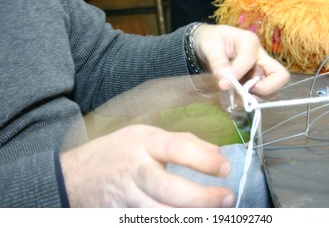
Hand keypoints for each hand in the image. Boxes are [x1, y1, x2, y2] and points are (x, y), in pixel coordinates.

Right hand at [60, 124, 233, 206]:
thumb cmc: (117, 151)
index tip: (225, 168)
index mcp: (142, 142)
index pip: (177, 148)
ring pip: (161, 213)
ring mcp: (125, 196)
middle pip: (170, 189)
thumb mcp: (145, 135)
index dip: (204, 160)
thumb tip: (216, 153)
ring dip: (191, 217)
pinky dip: (171, 222)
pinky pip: (148, 222)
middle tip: (227, 198)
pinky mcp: (119, 216)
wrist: (75, 176)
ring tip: (215, 215)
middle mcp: (134, 169)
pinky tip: (190, 219)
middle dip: (203, 197)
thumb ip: (183, 141)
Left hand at [193, 24, 289, 96]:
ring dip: (256, 97)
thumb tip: (223, 77)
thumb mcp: (210, 45)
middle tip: (244, 92)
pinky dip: (249, 101)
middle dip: (265, 89)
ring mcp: (261, 72)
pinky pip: (260, 97)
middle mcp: (261, 57)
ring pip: (272, 90)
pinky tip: (235, 98)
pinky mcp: (256, 83)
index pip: (250, 59)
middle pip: (280, 76)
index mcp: (250, 42)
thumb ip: (217, 60)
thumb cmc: (211, 40)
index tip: (222, 84)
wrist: (210, 44)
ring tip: (236, 95)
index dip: (237, 73)